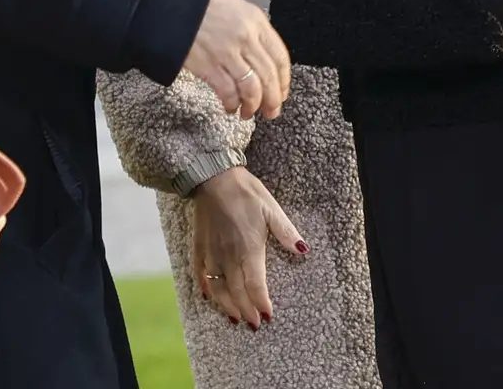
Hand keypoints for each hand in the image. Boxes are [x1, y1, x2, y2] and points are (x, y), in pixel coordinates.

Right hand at [183, 0, 290, 120]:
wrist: (171, 6)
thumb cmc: (201, 6)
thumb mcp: (235, 8)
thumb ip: (252, 30)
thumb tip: (263, 59)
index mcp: (256, 21)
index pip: (280, 57)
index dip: (283, 81)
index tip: (281, 93)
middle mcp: (246, 37)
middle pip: (269, 77)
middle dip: (272, 100)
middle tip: (271, 112)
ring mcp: (227, 52)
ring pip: (252, 89)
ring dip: (252, 106)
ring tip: (248, 113)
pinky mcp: (209, 66)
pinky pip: (229, 92)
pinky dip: (232, 104)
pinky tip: (230, 107)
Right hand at [190, 166, 306, 328]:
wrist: (214, 177)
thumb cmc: (246, 193)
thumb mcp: (271, 209)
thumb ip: (286, 232)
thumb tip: (303, 251)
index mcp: (248, 248)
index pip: (255, 284)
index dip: (261, 303)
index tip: (268, 317)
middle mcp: (228, 255)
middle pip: (237, 291)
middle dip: (246, 311)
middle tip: (254, 325)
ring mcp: (212, 252)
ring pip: (218, 287)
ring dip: (226, 305)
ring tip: (234, 319)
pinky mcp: (199, 246)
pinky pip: (200, 272)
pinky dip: (204, 286)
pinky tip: (207, 296)